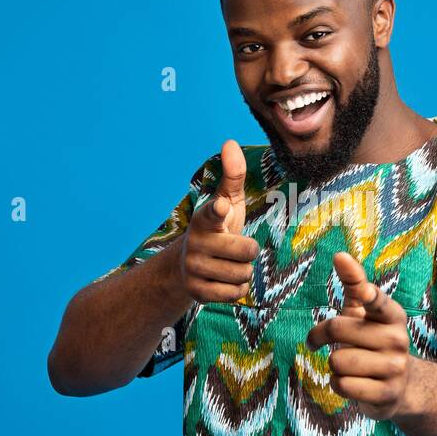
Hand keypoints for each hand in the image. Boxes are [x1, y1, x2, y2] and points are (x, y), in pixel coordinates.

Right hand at [177, 139, 259, 302]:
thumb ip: (233, 175)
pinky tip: (224, 280)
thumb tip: (229, 141)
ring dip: (244, 271)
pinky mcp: (197, 292)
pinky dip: (237, 289)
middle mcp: (197, 242)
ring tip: (229, 264)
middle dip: (250, 252)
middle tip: (236, 248)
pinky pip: (236, 294)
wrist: (187, 267)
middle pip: (248, 251)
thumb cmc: (217, 228)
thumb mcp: (227, 201)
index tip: (222, 207)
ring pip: (244, 274)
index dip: (220, 211)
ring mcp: (194, 268)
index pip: (214, 212)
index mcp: (206, 217)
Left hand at [305, 251, 414, 420]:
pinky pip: (342, 385)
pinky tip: (352, 382)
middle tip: (318, 340)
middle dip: (321, 335)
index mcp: (392, 315)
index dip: (369, 296)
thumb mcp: (364, 312)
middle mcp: (398, 340)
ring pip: (338, 361)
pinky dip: (338, 384)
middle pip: (338, 329)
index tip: (364, 292)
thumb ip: (354, 283)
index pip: (378, 302)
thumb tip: (339, 255)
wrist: (402, 386)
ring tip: (348, 365)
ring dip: (334, 364)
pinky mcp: (386, 395)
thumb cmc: (373, 340)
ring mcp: (394, 369)